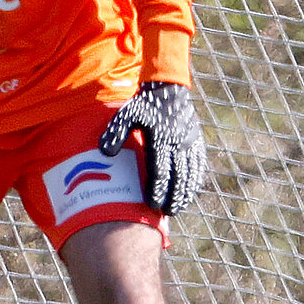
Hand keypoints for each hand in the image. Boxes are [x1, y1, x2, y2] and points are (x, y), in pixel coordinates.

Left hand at [98, 82, 206, 215]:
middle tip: (167, 213)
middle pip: (178, 176)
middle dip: (173, 196)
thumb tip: (104, 153)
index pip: (160, 170)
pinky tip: (190, 192)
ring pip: (190, 173)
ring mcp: (190, 143)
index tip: (152, 205)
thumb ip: (115, 133)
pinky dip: (195, 180)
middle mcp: (178, 142)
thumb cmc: (143, 106)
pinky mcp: (197, 142)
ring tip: (177, 208)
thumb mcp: (125, 115)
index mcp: (160, 138)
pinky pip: (198, 165)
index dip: (157, 189)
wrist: (167, 90)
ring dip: (185, 192)